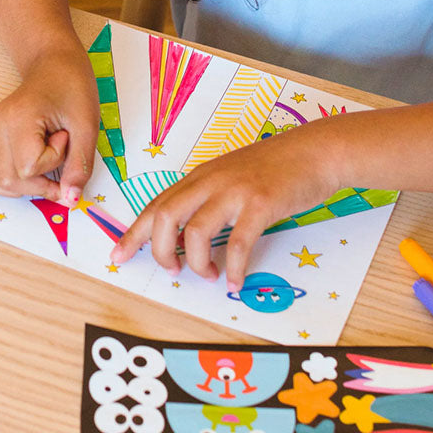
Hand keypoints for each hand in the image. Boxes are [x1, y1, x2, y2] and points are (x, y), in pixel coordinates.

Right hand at [0, 44, 99, 203]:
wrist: (54, 63)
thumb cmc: (71, 86)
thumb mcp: (87, 124)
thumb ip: (80, 164)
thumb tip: (69, 200)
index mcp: (18, 119)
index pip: (29, 168)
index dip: (55, 161)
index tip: (65, 137)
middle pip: (6, 180)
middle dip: (38, 182)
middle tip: (58, 155)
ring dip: (14, 186)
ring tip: (37, 165)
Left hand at [112, 126, 341, 289]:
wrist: (316, 151)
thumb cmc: (276, 168)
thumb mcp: (232, 178)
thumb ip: (209, 200)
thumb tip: (189, 237)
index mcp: (200, 177)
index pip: (156, 205)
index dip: (133, 232)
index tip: (117, 255)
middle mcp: (211, 182)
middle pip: (166, 217)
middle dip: (160, 251)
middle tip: (172, 272)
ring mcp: (235, 192)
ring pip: (196, 232)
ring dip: (197, 262)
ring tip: (208, 276)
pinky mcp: (262, 204)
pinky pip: (238, 243)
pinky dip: (233, 267)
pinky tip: (234, 281)